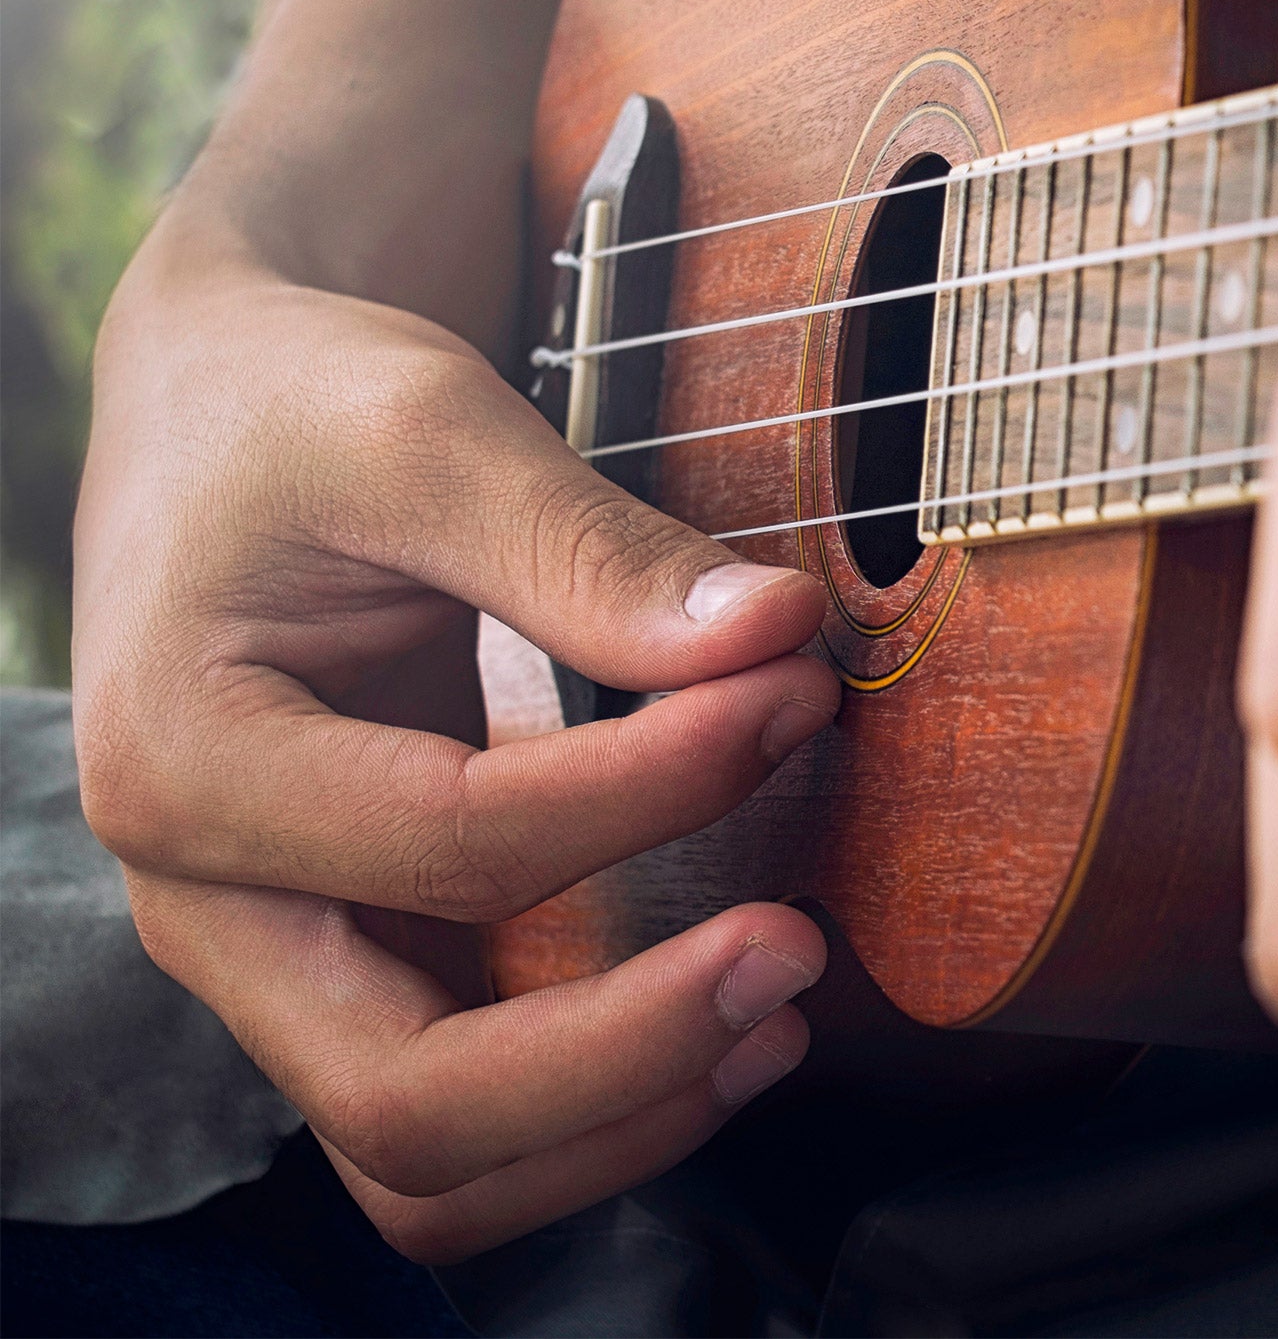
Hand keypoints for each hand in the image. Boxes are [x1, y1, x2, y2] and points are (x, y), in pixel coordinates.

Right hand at [75, 251, 841, 1259]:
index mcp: (184, 761)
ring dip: (618, 1117)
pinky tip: (725, 1023)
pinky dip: (593, 1107)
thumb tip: (777, 634)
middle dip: (627, 1048)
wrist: (228, 419)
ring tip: (782, 1019)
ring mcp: (280, 959)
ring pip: (430, 1161)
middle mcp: (211, 905)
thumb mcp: (426, 431)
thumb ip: (591, 549)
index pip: (456, 839)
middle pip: (407, 1097)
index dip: (655, 787)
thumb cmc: (303, 411)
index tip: (793, 687)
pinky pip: (463, 1118)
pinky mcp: (359, 965)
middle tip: (797, 949)